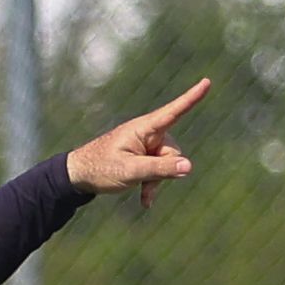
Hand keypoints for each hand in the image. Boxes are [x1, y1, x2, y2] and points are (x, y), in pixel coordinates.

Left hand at [65, 76, 210, 205]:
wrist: (78, 175)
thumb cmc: (100, 168)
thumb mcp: (131, 171)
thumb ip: (160, 169)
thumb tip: (189, 167)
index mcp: (143, 128)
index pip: (173, 112)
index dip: (191, 98)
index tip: (207, 81)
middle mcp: (148, 133)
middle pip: (173, 151)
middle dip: (165, 170)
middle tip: (142, 182)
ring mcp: (146, 145)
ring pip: (168, 163)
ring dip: (156, 180)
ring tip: (141, 194)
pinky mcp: (143, 156)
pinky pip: (159, 170)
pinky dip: (153, 184)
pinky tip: (145, 202)